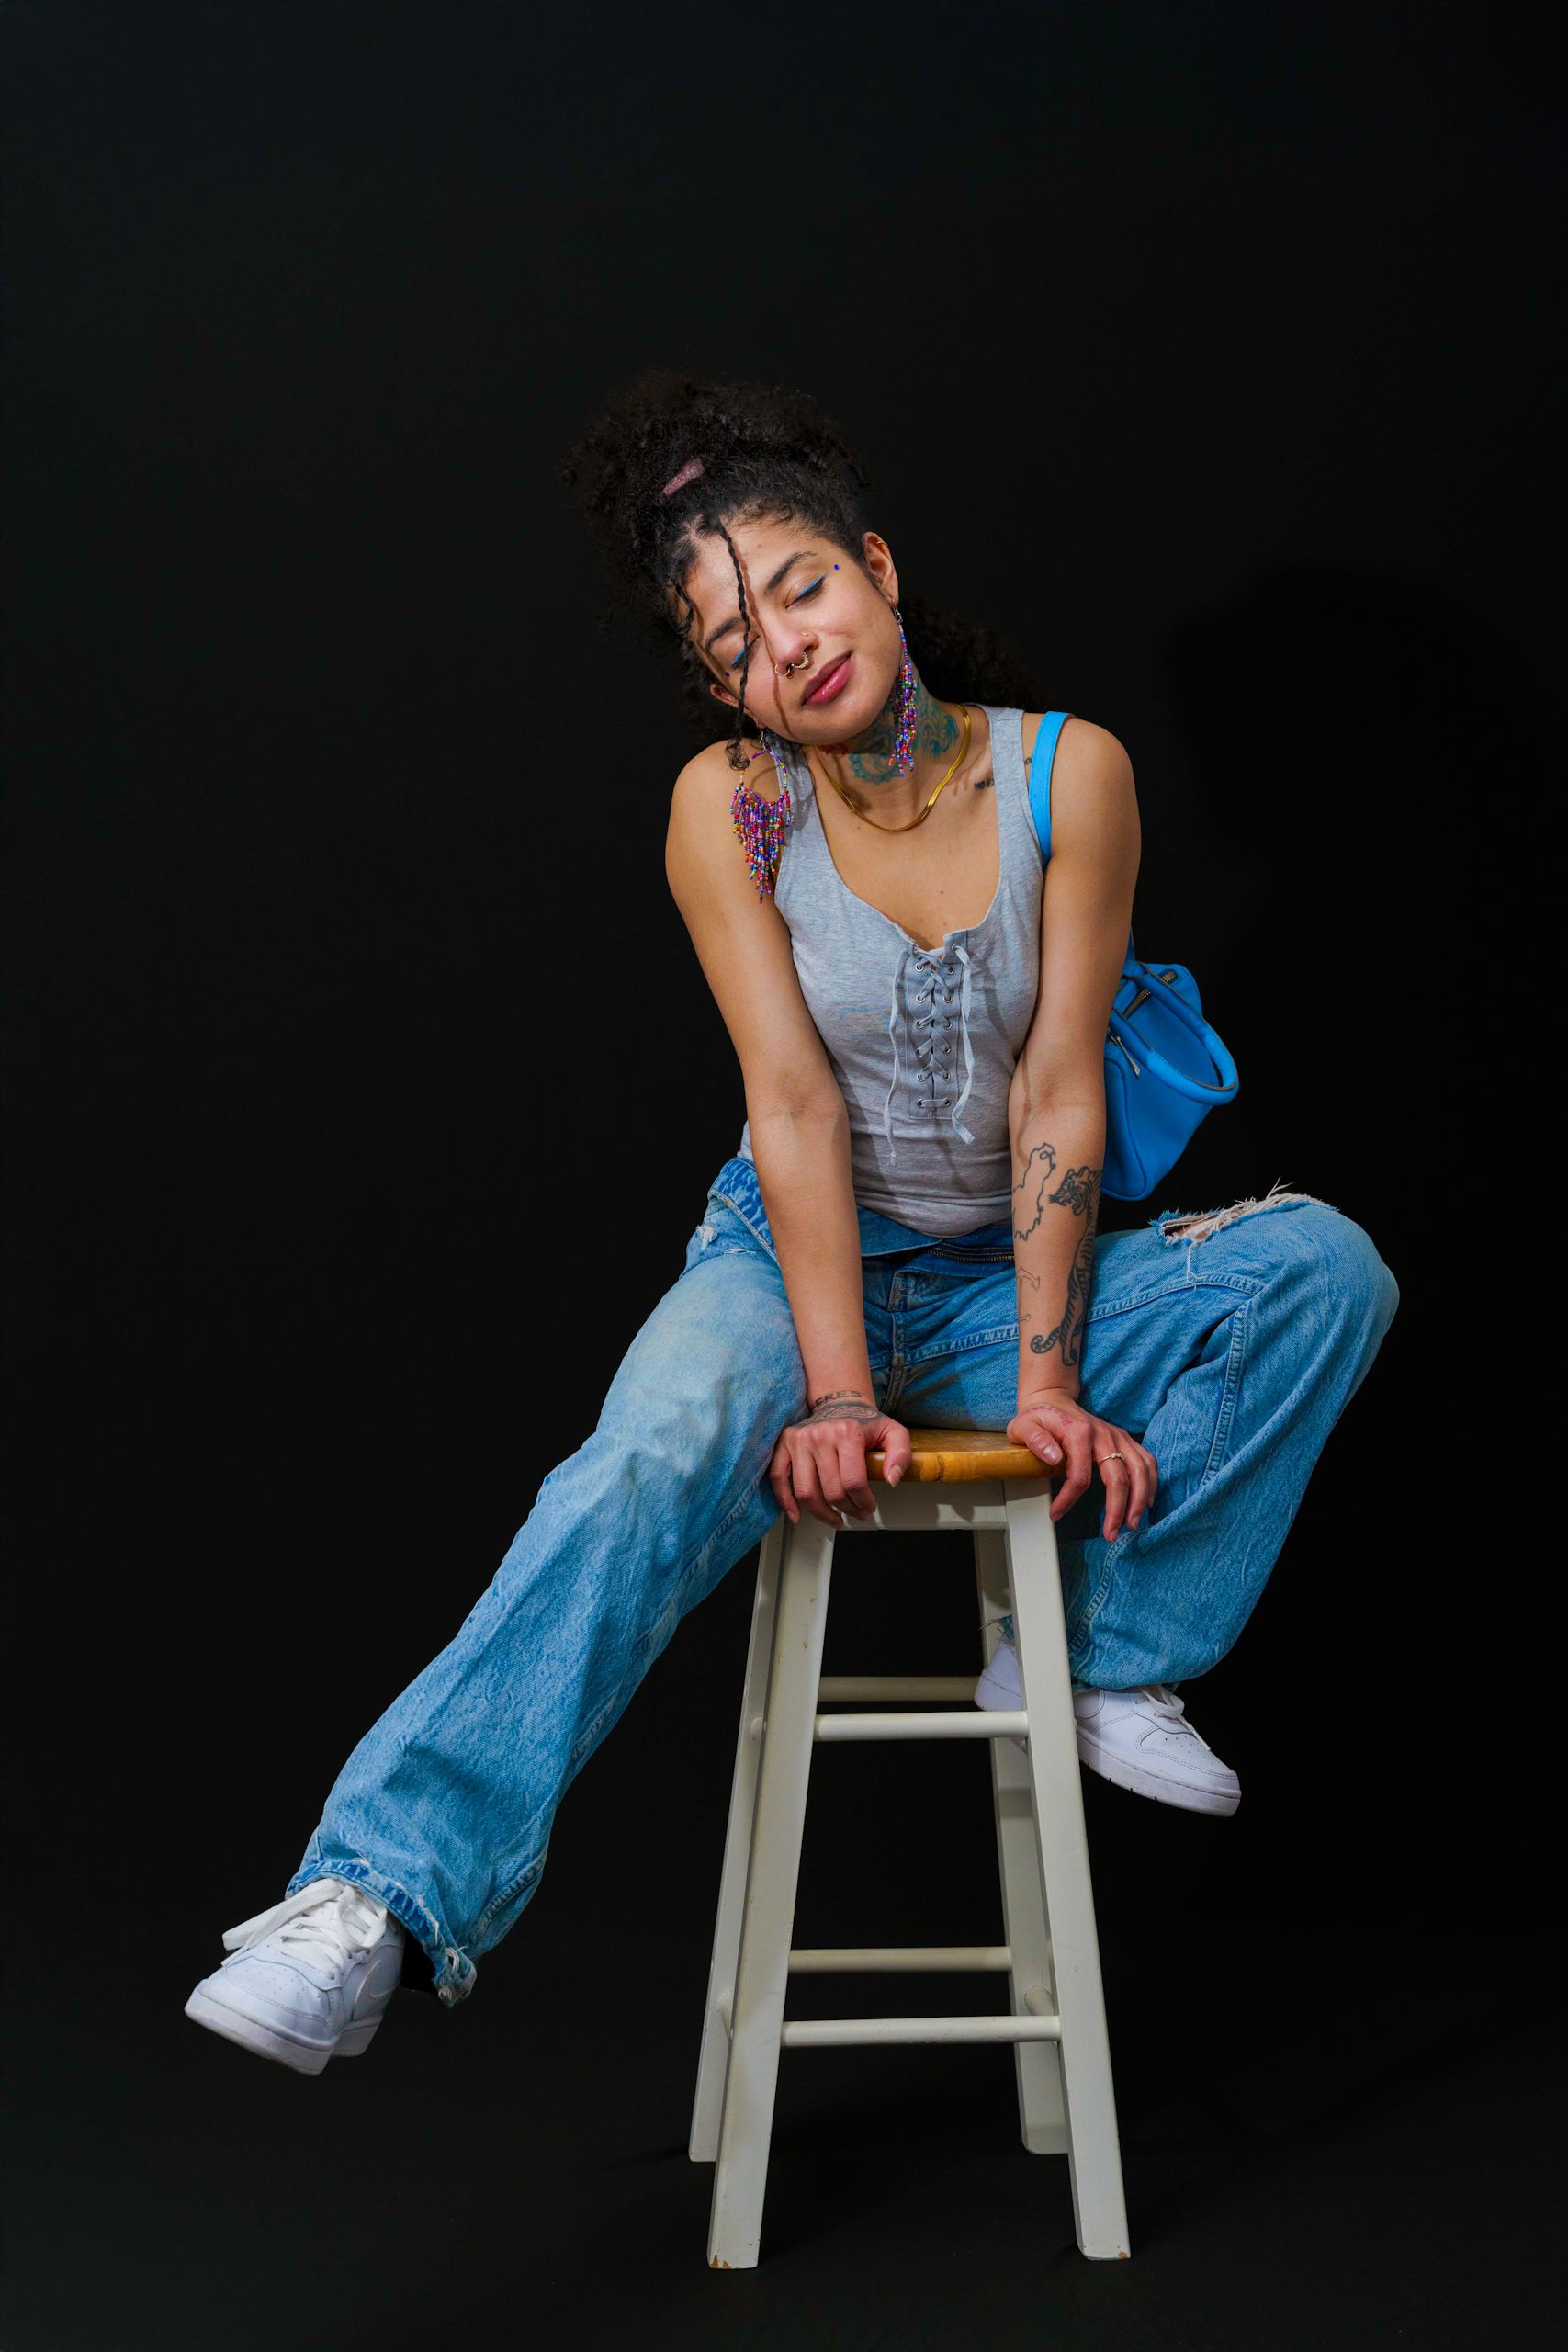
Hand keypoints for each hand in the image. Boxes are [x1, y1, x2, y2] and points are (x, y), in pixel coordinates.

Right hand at [769, 1395, 912, 1529]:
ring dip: (822, 1513)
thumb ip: (901, 1455)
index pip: (854, 1482)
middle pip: (831, 1491)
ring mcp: (799, 1440)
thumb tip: (891, 1480)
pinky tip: (797, 1515)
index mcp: (847, 1432)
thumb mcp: (893, 1432)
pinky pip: (778, 1477)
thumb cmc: (865, 1423)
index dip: (864, 1502)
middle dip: (847, 1509)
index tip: (869, 1507)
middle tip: (856, 1513)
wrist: (840, 1402)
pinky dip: (785, 1501)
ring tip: (835, 1518)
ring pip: (806, 1491)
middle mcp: (820, 1435)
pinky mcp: (785, 1444)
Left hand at [1008, 1388, 1157, 1536]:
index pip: (1080, 1476)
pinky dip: (1151, 1483)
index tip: (1056, 1514)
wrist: (1054, 1399)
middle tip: (1111, 1534)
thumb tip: (1054, 1457)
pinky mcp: (1125, 1439)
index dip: (1069, 1500)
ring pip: (1140, 1470)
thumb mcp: (1024, 1426)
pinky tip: (1147, 1503)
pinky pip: (1147, 1461)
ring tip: (1132, 1524)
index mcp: (1079, 1433)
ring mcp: (1118, 1436)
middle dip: (1117, 1509)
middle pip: (1118, 1477)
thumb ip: (1035, 1440)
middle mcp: (1104, 1434)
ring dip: (1139, 1499)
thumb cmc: (1038, 1417)